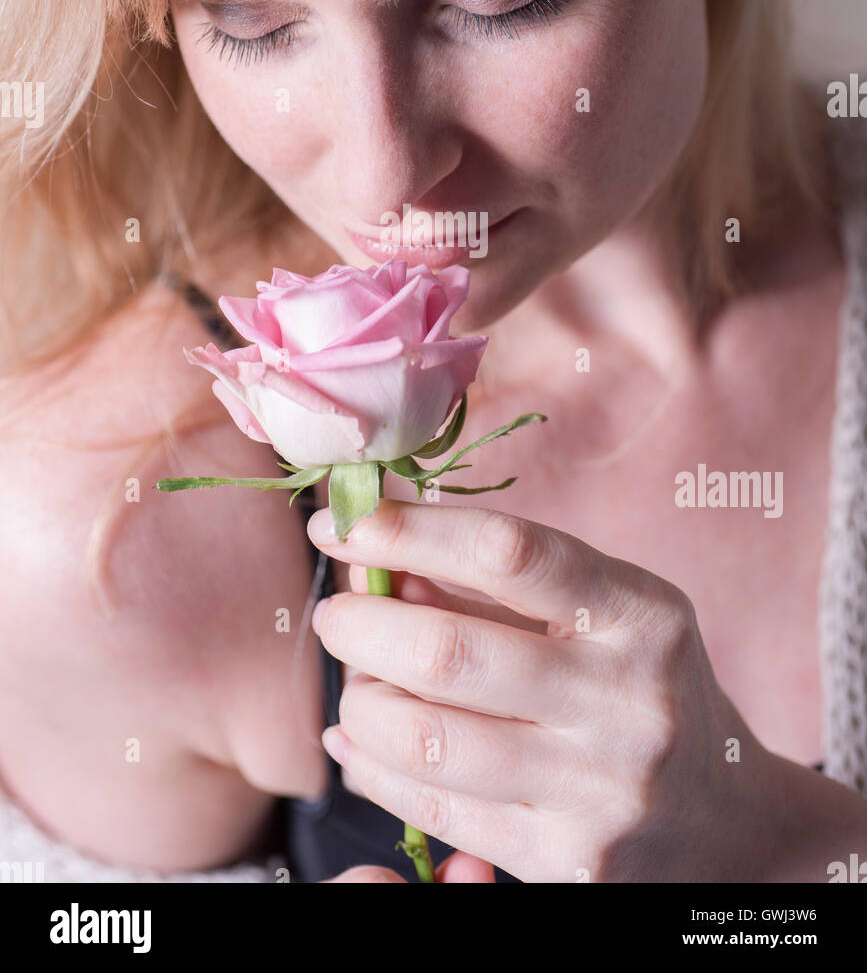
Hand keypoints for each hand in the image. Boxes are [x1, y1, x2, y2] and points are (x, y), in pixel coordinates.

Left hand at [307, 498, 785, 882]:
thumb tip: (379, 560)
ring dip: (363, 703)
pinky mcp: (568, 861)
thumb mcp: (602, 612)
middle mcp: (626, 700)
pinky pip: (435, 809)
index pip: (509, 553)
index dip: (411, 531)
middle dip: (362, 626)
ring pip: (428, 740)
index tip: (344, 522)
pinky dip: (373, 768)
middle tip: (337, 615)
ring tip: (357, 682)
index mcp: (641, 614)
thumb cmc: (642, 685)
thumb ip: (496, 585)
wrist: (728, 820)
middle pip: (450, 653)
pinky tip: (357, 739)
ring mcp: (599, 789)